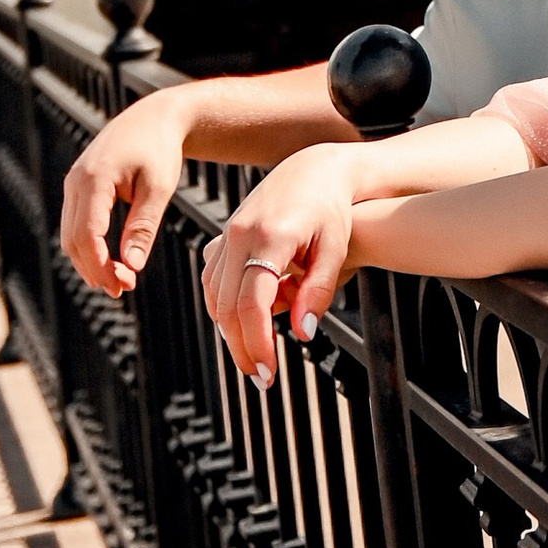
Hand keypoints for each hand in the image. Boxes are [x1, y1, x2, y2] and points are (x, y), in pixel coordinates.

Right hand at [60, 88, 195, 298]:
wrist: (154, 117)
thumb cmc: (160, 150)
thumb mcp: (158, 188)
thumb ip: (144, 226)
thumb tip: (133, 266)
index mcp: (95, 178)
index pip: (88, 234)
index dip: (101, 266)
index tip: (123, 286)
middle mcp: (76, 181)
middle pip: (73, 239)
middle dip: (95, 269)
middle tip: (123, 290)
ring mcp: (73, 183)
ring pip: (69, 235)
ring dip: (89, 262)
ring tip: (120, 280)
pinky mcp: (77, 186)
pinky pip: (75, 224)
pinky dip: (88, 246)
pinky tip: (110, 261)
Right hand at [203, 147, 365, 380]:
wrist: (313, 169)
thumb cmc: (331, 210)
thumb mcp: (335, 249)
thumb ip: (318, 291)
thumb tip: (302, 334)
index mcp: (270, 236)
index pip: (253, 303)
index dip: (258, 342)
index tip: (268, 372)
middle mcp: (240, 235)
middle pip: (227, 306)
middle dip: (242, 347)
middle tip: (262, 378)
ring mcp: (227, 235)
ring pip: (214, 296)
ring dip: (230, 331)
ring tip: (256, 356)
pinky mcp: (222, 237)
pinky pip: (212, 281)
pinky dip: (224, 307)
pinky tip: (247, 323)